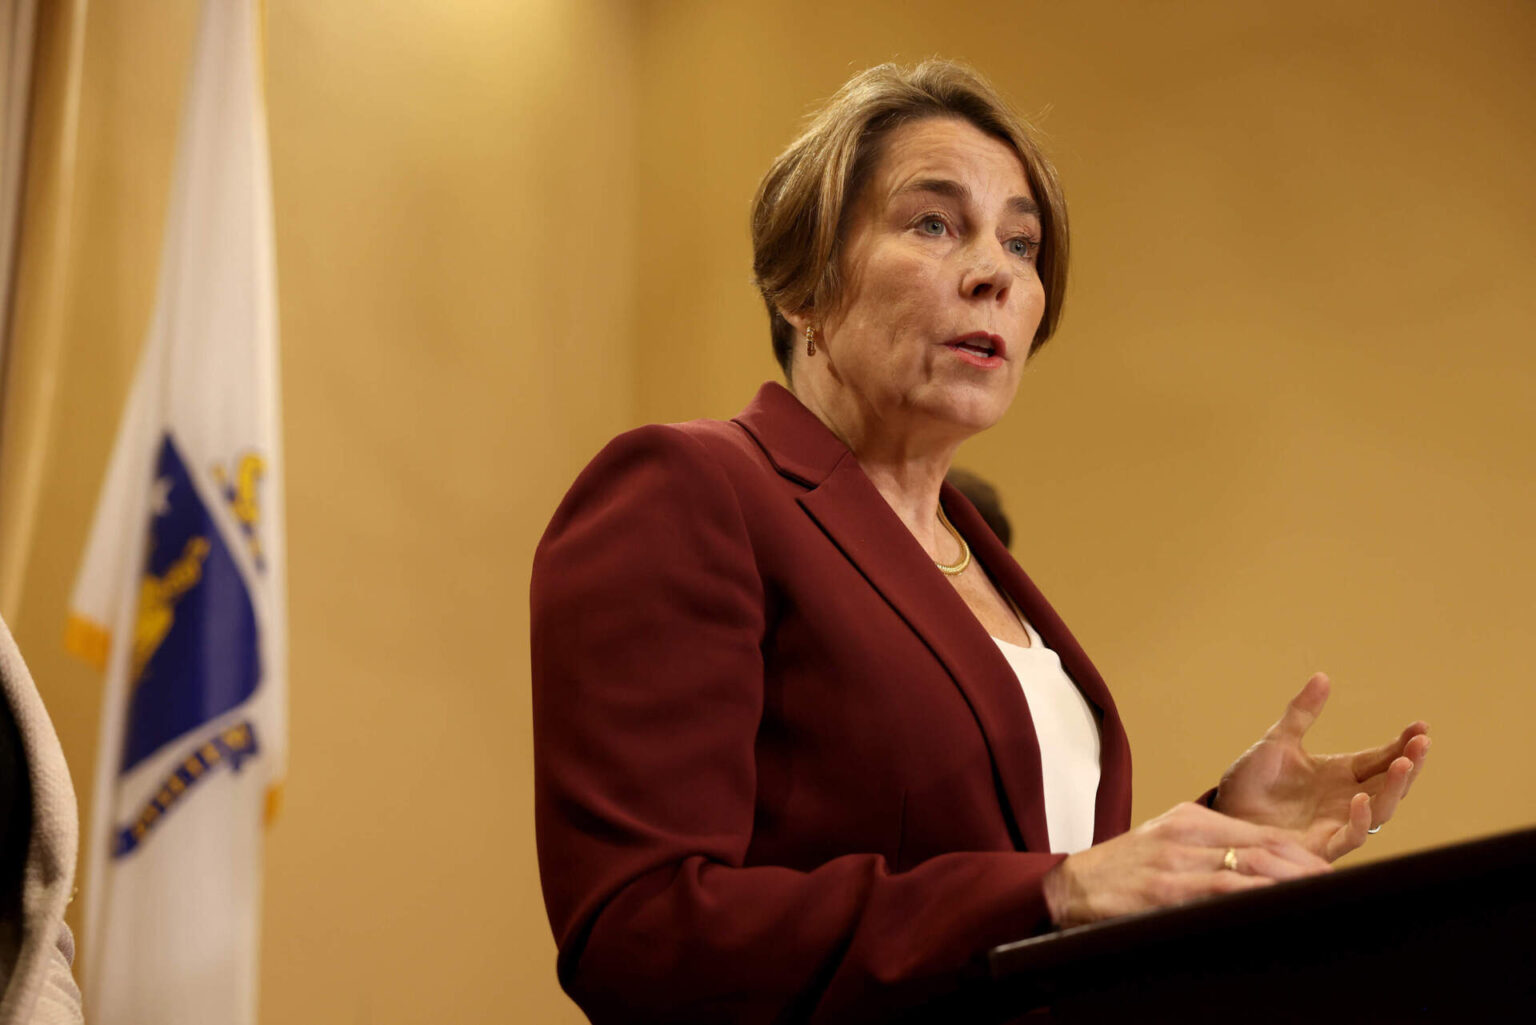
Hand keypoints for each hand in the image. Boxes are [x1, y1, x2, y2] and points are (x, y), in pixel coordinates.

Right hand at [1042, 802, 1330, 928]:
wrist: (1068, 886)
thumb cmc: (1118, 874)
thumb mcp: (1163, 847)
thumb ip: (1203, 853)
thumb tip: (1250, 872)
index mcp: (1189, 820)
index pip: (1258, 832)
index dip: (1298, 851)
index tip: (1326, 867)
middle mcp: (1187, 833)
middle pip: (1264, 845)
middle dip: (1307, 865)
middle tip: (1338, 882)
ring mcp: (1177, 859)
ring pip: (1252, 865)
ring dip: (1293, 880)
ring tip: (1322, 893)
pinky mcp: (1167, 888)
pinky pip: (1223, 889)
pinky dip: (1256, 895)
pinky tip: (1277, 903)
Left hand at [1215, 672, 1429, 860]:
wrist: (1224, 813)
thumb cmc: (1250, 781)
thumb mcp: (1277, 741)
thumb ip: (1301, 713)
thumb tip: (1322, 676)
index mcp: (1340, 773)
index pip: (1381, 757)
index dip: (1403, 743)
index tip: (1421, 726)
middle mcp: (1346, 798)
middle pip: (1390, 782)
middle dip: (1409, 762)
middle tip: (1422, 742)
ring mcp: (1337, 823)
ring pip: (1381, 810)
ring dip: (1394, 788)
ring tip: (1403, 764)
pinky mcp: (1322, 845)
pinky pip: (1351, 836)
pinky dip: (1360, 819)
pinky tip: (1361, 798)